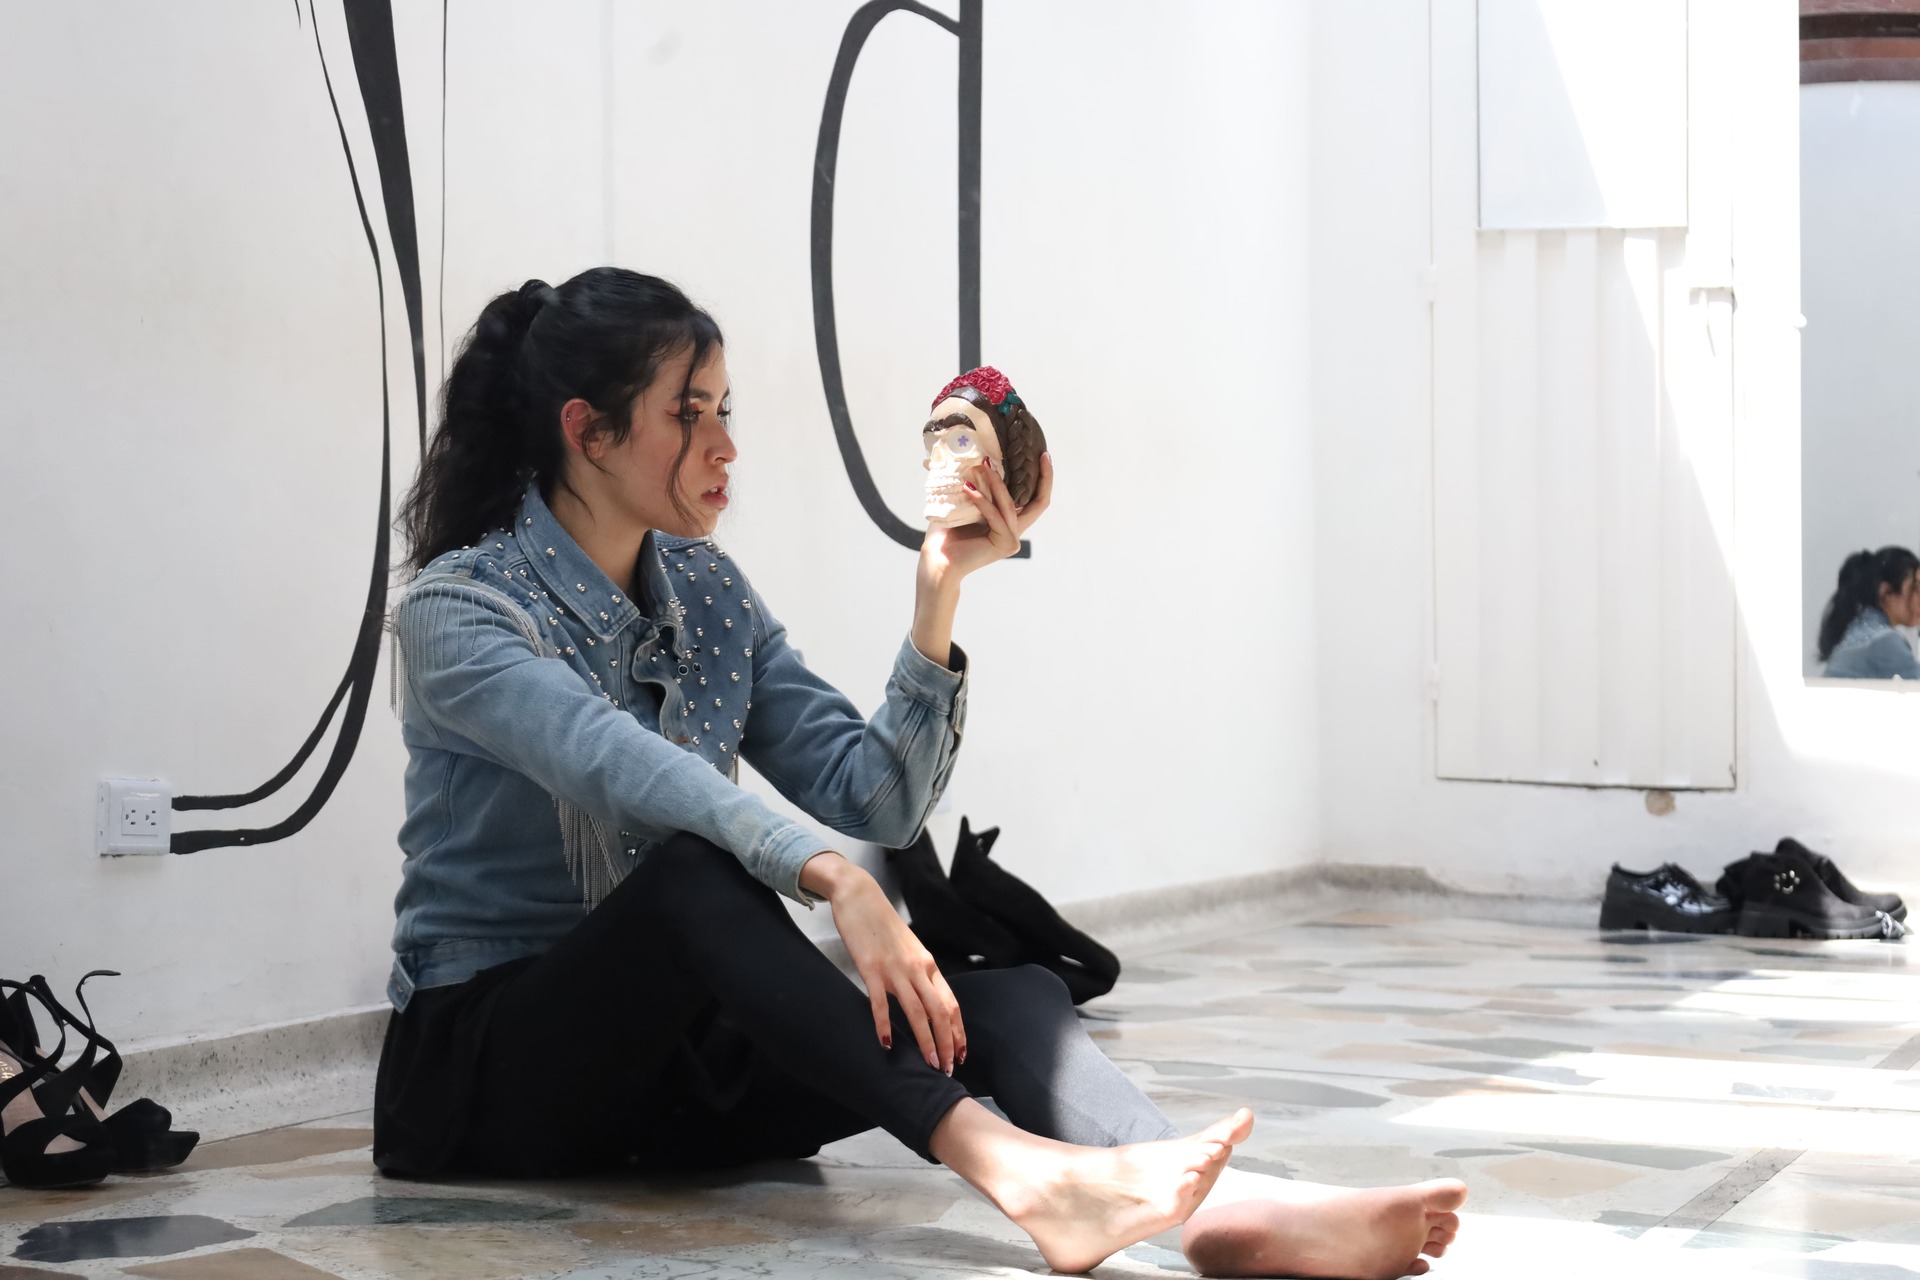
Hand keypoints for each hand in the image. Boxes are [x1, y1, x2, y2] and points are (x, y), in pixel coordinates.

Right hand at [802, 852, 965, 1072]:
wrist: (860, 895)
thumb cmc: (883, 925)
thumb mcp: (908, 948)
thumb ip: (917, 972)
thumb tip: (926, 1000)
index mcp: (928, 964)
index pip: (951, 1003)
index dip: (958, 1031)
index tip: (961, 1054)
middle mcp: (917, 968)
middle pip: (940, 1012)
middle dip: (947, 1043)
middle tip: (948, 1069)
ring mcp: (894, 969)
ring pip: (917, 1011)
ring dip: (926, 1040)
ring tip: (930, 1064)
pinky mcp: (871, 969)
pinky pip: (881, 1003)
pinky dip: (885, 1025)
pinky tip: (886, 1044)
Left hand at [920, 451, 1053, 587]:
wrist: (938, 561)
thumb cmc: (947, 533)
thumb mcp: (967, 504)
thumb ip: (978, 487)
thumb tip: (977, 457)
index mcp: (1009, 521)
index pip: (1035, 499)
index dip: (1043, 478)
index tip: (1043, 454)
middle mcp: (1015, 530)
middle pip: (1039, 502)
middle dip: (1043, 476)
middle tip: (1041, 454)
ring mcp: (1012, 539)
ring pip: (1009, 504)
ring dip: (995, 481)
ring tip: (982, 464)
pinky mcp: (1004, 544)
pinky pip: (994, 515)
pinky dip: (981, 500)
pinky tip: (966, 487)